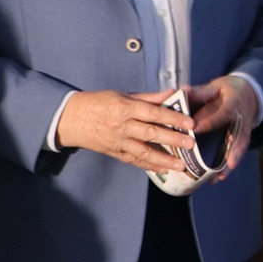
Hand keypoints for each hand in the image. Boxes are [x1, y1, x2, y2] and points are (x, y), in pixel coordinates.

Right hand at [54, 89, 192, 172]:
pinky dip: (149, 165)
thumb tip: (173, 92)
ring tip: (181, 165)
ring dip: (163, 159)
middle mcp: (122, 125)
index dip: (172, 117)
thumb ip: (149, 97)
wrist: (71, 118)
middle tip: (191, 144)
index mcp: (125, 107)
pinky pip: (134, 160)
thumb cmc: (99, 103)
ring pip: (143, 152)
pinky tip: (163, 169)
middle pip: (150, 133)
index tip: (189, 122)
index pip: (153, 112)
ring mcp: (117, 141)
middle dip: (172, 139)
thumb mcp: (123, 95)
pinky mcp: (114, 152)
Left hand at [183, 75, 258, 180]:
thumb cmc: (226, 92)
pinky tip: (220, 177)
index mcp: (233, 104)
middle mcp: (241, 119)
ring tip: (219, 177)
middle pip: (238, 135)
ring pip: (239, 147)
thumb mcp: (216, 87)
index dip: (210, 121)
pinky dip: (229, 166)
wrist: (247, 94)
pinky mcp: (241, 139)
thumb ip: (200, 92)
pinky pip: (237, 153)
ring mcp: (243, 130)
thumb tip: (182, 91)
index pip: (223, 113)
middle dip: (231, 149)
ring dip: (230, 162)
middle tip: (221, 161)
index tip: (195, 128)